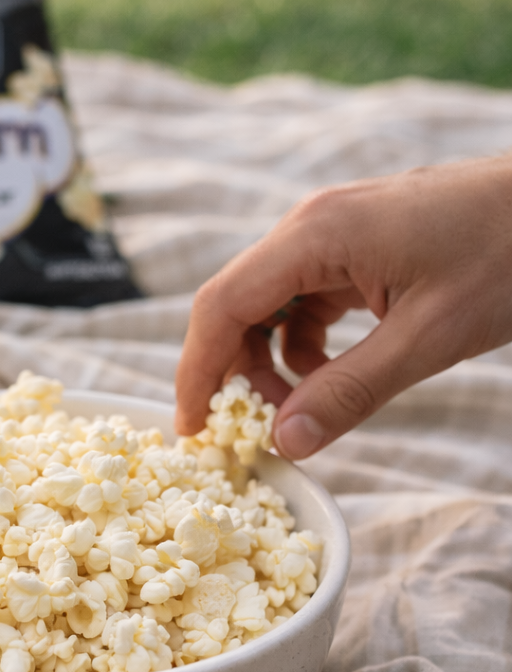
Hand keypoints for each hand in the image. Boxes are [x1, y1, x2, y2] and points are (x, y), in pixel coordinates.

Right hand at [174, 155, 511, 457]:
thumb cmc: (510, 253)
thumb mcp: (431, 336)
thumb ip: (352, 391)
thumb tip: (285, 443)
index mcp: (315, 235)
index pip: (222, 306)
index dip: (197, 370)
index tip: (192, 427)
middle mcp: (309, 228)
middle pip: (235, 305)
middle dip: (231, 371)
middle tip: (248, 428)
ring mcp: (330, 235)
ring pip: (266, 306)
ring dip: (268, 362)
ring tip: (296, 406)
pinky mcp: (351, 249)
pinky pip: (302, 302)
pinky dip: (301, 346)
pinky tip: (329, 374)